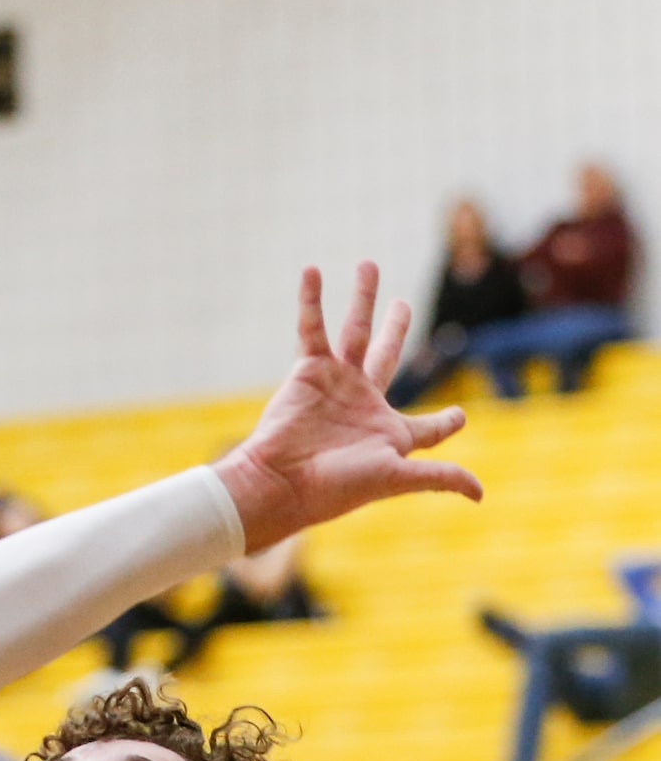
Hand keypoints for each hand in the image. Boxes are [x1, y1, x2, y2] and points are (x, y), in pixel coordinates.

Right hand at [214, 263, 480, 551]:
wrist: (280, 481)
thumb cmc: (337, 485)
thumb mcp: (396, 478)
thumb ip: (439, 477)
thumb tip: (480, 495)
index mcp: (390, 432)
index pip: (428, 426)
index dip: (446, 422)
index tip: (458, 417)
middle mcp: (365, 403)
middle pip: (387, 356)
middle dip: (396, 329)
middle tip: (402, 306)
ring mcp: (336, 383)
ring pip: (356, 332)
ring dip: (363, 298)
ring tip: (368, 264)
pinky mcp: (309, 371)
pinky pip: (313, 329)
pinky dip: (312, 301)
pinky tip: (312, 271)